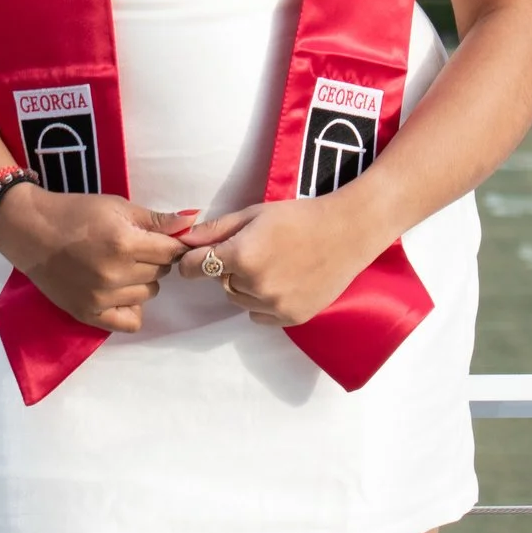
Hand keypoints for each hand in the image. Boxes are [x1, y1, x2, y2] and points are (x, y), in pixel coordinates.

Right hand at [0, 186, 194, 332]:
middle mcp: (114, 274)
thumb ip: (156, 219)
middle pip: (160, 273)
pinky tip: (120, 292)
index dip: (170, 242)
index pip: (171, 251)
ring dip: (142, 281)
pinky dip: (131, 307)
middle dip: (153, 259)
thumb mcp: (117, 207)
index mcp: (123, 243)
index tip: (159, 238)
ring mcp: (101, 298)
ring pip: (148, 294)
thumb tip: (192, 223)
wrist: (31, 232)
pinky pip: (130, 322)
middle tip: (132, 248)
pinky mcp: (89, 314)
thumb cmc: (76, 213)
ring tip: (120, 266)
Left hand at [175, 198, 391, 326]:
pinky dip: (263, 302)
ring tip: (272, 263)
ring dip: (246, 285)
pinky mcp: (291, 317)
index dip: (192, 261)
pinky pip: (259, 315)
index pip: (196, 268)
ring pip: (239, 300)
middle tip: (254, 250)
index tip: (194, 259)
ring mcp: (275, 305)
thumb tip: (185, 240)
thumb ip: (217, 230)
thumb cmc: (300, 216)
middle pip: (221, 283)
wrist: (347, 232)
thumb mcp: (254, 214)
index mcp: (242, 256)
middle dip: (229, 269)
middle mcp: (255, 285)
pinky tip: (283, 280)